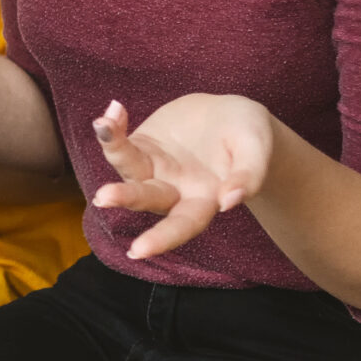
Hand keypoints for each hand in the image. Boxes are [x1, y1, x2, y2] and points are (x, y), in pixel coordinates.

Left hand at [90, 95, 276, 260]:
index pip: (183, 225)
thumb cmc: (249, 137)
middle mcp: (173, 190)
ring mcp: (154, 167)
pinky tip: (114, 110)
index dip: (162, 238)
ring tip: (103, 125)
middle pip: (147, 198)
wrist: (230, 115)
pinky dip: (114, 129)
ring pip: (128, 168)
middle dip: (126, 197)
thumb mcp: (257, 150)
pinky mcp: (142, 145)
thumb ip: (249, 176)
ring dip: (113, 149)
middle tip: (103, 197)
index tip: (138, 250)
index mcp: (204, 200)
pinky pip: (122, 142)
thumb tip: (230, 203)